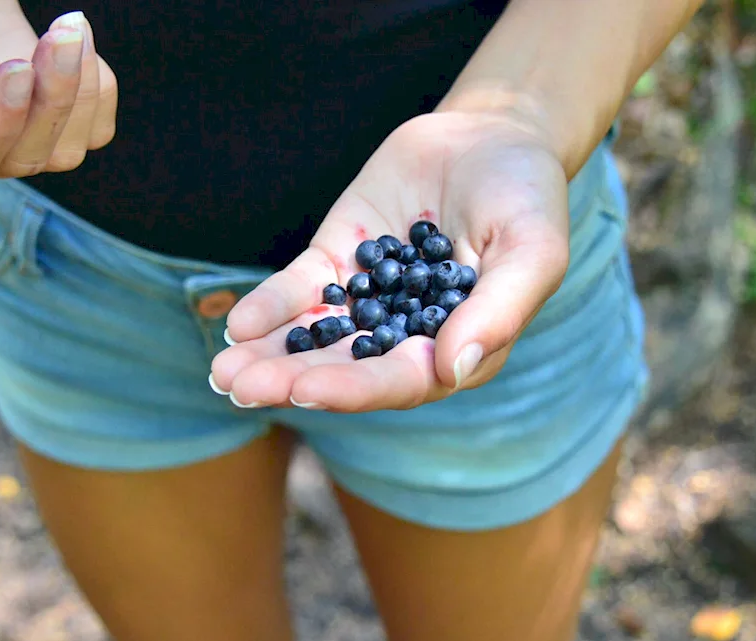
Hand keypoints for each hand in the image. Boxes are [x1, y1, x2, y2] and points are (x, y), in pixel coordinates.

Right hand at [0, 0, 116, 188]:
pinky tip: (79, 43)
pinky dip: (98, 92)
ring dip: (80, 92)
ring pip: (66, 151)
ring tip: (70, 28)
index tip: (18, 67)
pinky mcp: (47, 121)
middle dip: (52, 99)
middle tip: (62, 33)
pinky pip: (92, 131)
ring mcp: (9, 139)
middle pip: (22, 159)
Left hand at [210, 105, 570, 411]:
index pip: (400, 380)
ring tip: (223, 374)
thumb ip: (498, 311)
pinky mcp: (338, 262)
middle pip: (344, 368)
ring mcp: (367, 300)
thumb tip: (452, 370)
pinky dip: (270, 307)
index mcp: (454, 348)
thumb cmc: (526, 198)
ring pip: (314, 337)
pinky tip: (238, 325)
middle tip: (240, 389)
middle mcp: (404, 335)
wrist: (491, 137)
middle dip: (293, 379)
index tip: (307, 389)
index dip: (354, 387)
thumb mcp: (533, 250)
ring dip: (269, 357)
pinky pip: (299, 291)